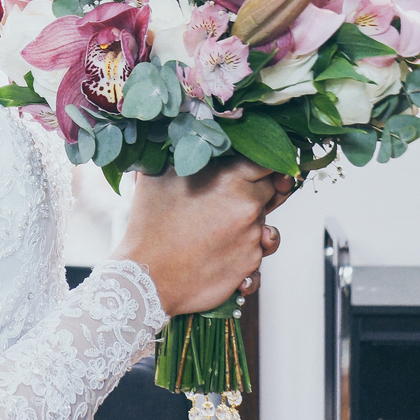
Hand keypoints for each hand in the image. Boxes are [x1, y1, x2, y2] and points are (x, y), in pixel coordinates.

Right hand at [112, 158, 288, 319]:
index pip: (267, 161)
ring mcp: (252, 238)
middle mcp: (248, 207)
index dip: (265, 163)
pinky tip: (220, 255)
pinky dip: (243, 254)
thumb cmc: (149, 226)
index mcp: (231, 179)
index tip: (259, 167)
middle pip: (272, 190)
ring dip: (250, 224)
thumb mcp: (158, 178)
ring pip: (265, 224)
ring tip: (221, 231)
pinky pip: (257, 255)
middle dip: (259, 191)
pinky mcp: (250, 265)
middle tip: (235, 198)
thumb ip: (181, 156)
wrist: (147, 278)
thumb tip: (188, 140)